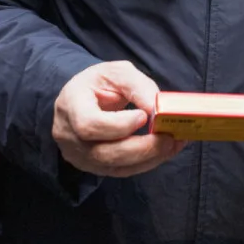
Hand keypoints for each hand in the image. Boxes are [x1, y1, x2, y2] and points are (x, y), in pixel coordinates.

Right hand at [52, 61, 184, 177]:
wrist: (80, 100)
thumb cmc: (98, 84)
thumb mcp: (116, 72)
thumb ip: (138, 87)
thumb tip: (159, 110)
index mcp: (71, 106)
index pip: (89, 125)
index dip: (119, 125)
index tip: (143, 116)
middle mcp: (70, 137)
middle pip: (105, 153)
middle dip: (142, 148)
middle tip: (169, 137)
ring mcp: (80, 156)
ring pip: (116, 167)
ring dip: (150, 157)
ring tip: (173, 144)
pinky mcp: (94, 167)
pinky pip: (122, 171)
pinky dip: (147, 162)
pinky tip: (164, 150)